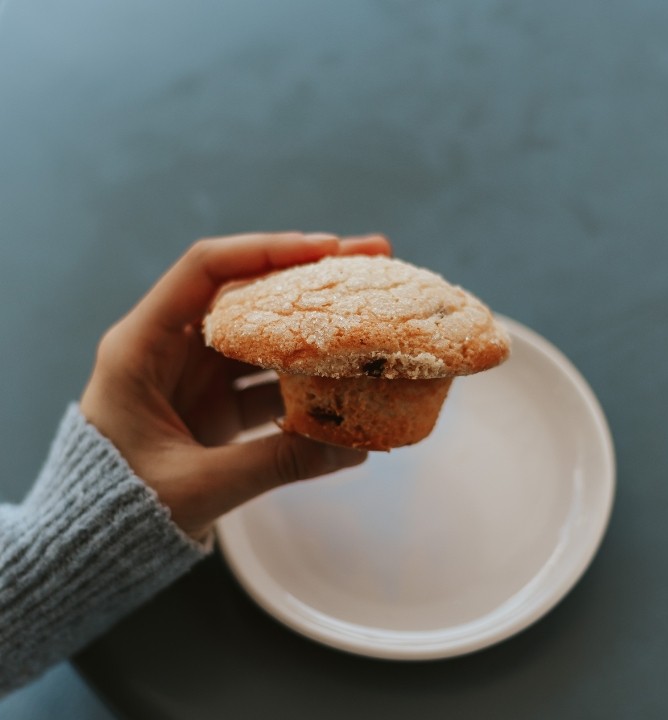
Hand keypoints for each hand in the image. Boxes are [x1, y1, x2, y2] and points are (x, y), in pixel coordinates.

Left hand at [80, 232, 391, 537]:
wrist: (92, 542)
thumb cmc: (119, 509)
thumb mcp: (197, 485)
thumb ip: (275, 464)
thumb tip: (355, 449)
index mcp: (141, 346)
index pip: (205, 270)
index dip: (266, 251)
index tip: (327, 249)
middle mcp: (170, 346)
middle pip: (245, 291)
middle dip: (307, 276)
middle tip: (370, 258)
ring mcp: (195, 374)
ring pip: (262, 333)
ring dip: (313, 324)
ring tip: (369, 311)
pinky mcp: (214, 401)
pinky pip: (266, 376)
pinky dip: (304, 377)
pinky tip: (346, 379)